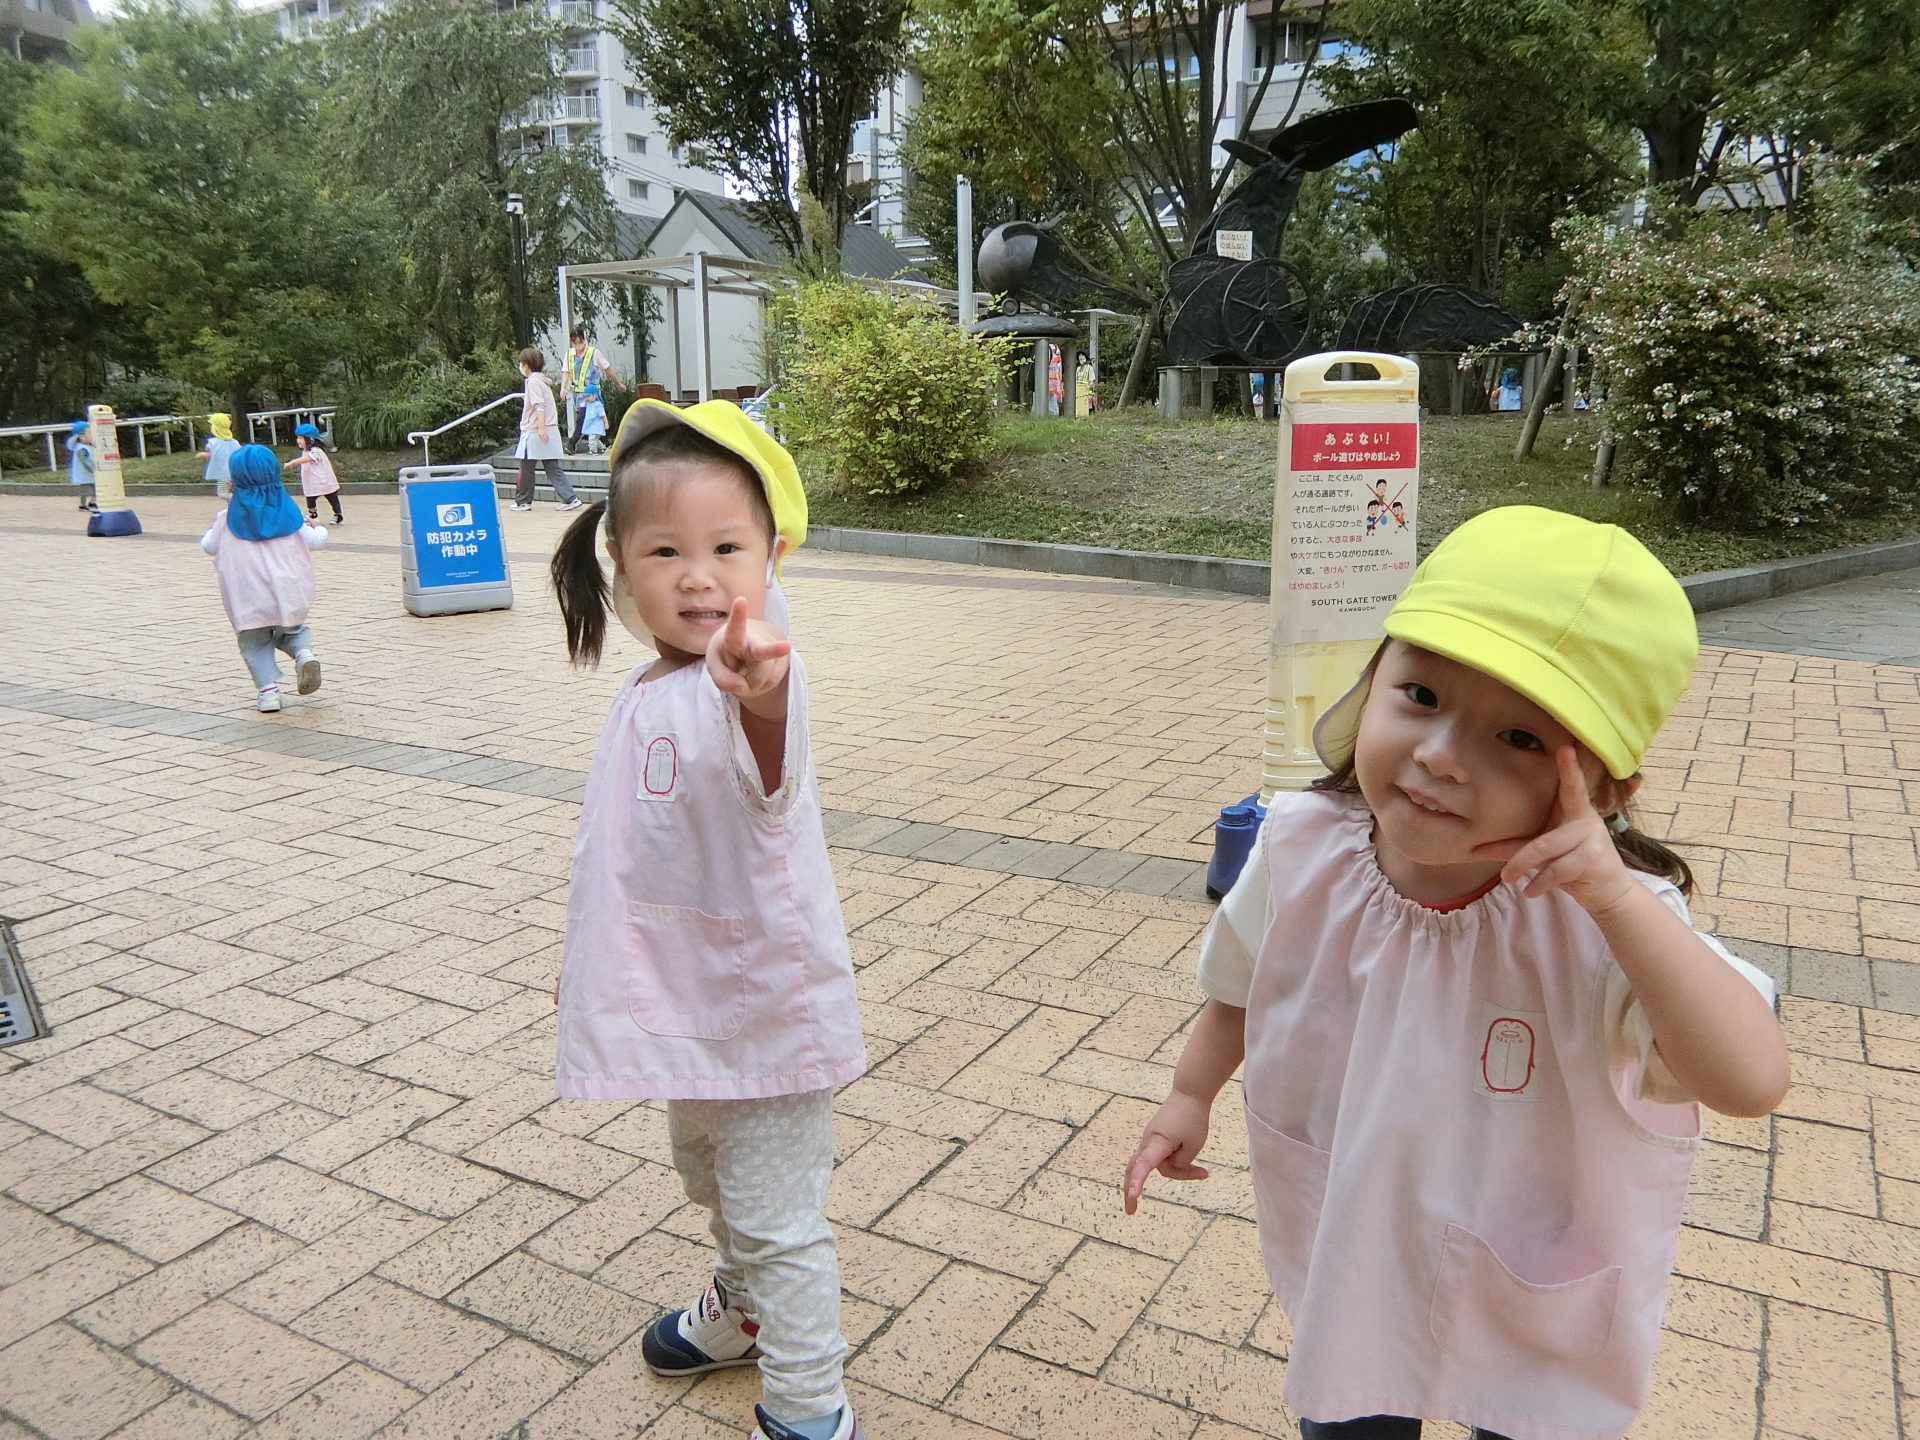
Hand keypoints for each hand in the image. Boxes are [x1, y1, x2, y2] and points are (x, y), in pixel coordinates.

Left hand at [706, 597, 790, 702]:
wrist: (748, 652)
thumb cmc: (728, 656)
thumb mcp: (716, 668)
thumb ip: (722, 679)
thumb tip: (742, 687)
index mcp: (734, 636)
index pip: (735, 627)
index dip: (738, 615)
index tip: (741, 599)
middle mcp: (756, 640)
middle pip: (764, 651)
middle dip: (775, 650)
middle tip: (786, 646)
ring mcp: (773, 650)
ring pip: (762, 678)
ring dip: (752, 684)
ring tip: (747, 672)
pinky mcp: (784, 661)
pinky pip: (772, 682)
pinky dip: (762, 685)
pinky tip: (758, 673)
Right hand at [1123, 1092, 1210, 1213]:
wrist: (1189, 1094)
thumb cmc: (1193, 1118)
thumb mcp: (1193, 1145)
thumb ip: (1180, 1163)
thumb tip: (1170, 1168)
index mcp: (1158, 1142)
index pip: (1144, 1165)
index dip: (1137, 1182)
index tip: (1133, 1196)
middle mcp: (1148, 1142)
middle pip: (1134, 1169)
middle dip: (1131, 1190)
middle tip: (1131, 1212)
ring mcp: (1149, 1140)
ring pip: (1155, 1166)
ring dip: (1178, 1172)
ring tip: (1203, 1172)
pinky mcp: (1155, 1139)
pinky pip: (1159, 1159)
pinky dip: (1175, 1166)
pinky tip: (1196, 1167)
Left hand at [1473, 746, 1633, 913]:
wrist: (1607, 891)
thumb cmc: (1572, 864)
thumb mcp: (1546, 851)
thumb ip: (1518, 846)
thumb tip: (1478, 849)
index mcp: (1575, 810)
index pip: (1572, 787)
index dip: (1570, 768)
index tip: (1567, 747)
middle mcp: (1586, 820)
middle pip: (1542, 839)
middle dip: (1519, 858)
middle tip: (1503, 875)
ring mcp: (1592, 839)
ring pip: (1547, 853)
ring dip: (1525, 870)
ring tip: (1511, 881)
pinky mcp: (1595, 860)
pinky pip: (1558, 871)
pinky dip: (1541, 883)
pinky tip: (1531, 891)